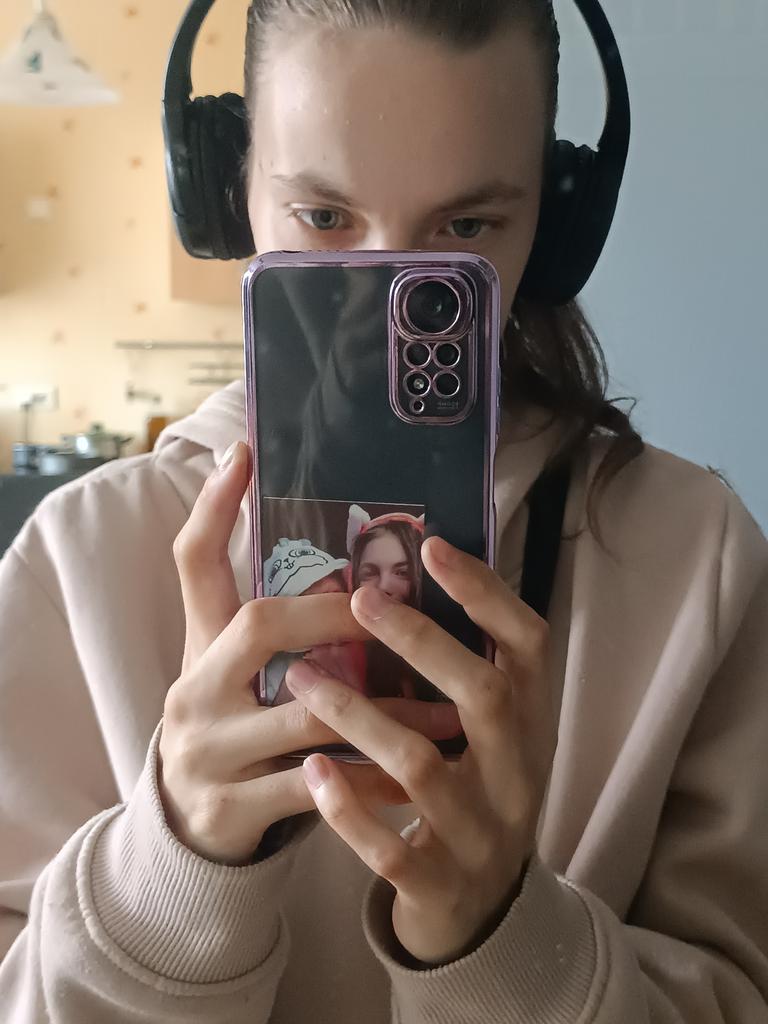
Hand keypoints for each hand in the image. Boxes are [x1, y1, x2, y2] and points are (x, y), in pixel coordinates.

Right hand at [158, 442, 462, 865]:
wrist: (188, 822)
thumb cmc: (231, 722)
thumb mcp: (230, 665)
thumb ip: (263, 610)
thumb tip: (285, 524)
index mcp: (198, 646)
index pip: (193, 562)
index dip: (213, 507)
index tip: (244, 452)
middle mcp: (192, 692)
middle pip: (259, 626)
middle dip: (339, 614)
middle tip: (403, 611)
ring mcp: (206, 753)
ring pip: (304, 717)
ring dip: (385, 711)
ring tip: (446, 709)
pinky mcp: (228, 811)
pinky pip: (313, 790)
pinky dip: (368, 781)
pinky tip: (415, 776)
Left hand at [284, 535, 555, 964]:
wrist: (484, 911)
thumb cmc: (473, 792)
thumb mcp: (489, 733)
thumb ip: (465, 671)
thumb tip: (409, 579)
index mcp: (532, 722)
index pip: (529, 645)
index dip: (487, 594)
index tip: (433, 547)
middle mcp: (518, 772)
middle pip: (485, 697)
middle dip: (423, 642)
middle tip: (363, 598)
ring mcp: (482, 832)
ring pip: (423, 767)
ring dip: (358, 716)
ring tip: (301, 679)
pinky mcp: (440, 884)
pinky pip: (390, 847)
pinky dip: (347, 807)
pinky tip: (311, 770)